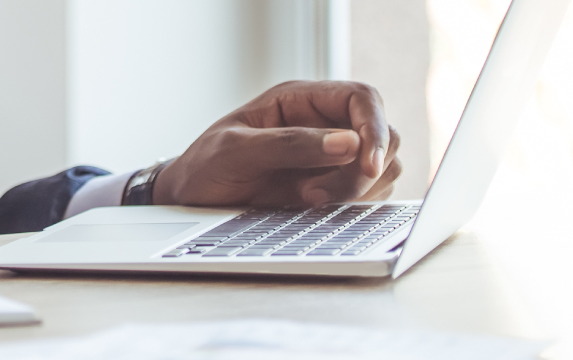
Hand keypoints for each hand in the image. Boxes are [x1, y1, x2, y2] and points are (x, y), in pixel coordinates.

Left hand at [153, 80, 400, 206]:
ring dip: (358, 190)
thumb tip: (348, 143)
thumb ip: (289, 144)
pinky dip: (354, 205)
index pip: (361, 99)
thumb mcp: (235, 151)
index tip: (367, 163)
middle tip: (317, 195)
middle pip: (382, 135)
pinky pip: (368, 194)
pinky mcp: (333, 187)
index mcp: (300, 100)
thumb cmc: (205, 166)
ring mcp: (331, 157)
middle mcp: (323, 124)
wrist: (190, 200)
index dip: (374, 128)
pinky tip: (314, 209)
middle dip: (363, 169)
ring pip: (382, 168)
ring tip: (307, 201)